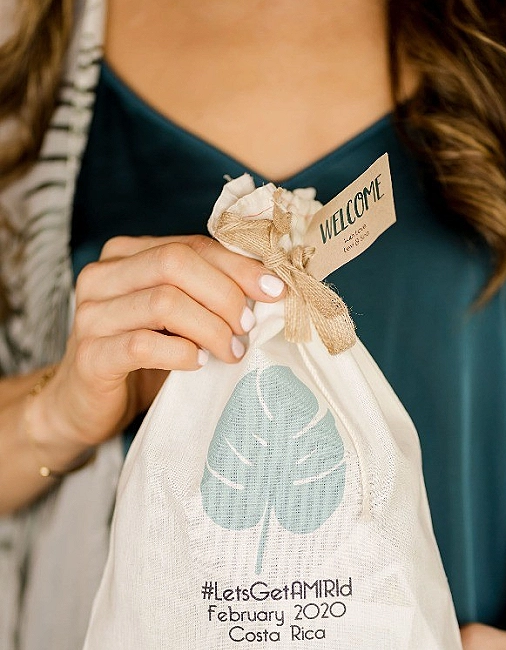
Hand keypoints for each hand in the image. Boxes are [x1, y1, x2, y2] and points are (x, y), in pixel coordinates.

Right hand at [32, 234, 284, 462]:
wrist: (86, 405)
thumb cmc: (141, 357)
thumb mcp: (174, 317)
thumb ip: (204, 293)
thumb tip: (268, 288)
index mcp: (124, 255)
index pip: (189, 245)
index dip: (237, 266)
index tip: (274, 290)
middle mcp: (101, 277)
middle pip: (175, 263)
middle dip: (224, 294)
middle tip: (247, 326)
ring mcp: (91, 316)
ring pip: (163, 302)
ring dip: (210, 328)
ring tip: (232, 351)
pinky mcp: (90, 356)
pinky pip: (142, 346)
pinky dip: (180, 353)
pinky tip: (198, 364)